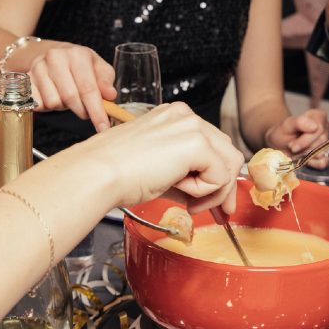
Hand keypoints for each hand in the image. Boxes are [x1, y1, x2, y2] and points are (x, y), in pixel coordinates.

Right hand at [25, 41, 116, 131]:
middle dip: (82, 110)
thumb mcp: (98, 68)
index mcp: (77, 54)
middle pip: (70, 97)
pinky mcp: (26, 79)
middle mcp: (56, 58)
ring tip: (67, 97)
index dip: (97, 111)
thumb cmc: (80, 64)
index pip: (88, 88)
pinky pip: (38, 104)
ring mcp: (38, 68)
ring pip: (53, 102)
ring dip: (64, 106)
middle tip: (87, 111)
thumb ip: (106, 81)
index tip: (103, 127)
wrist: (54, 55)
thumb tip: (110, 96)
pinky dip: (48, 106)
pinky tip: (54, 95)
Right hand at [59, 103, 243, 213]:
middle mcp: (186, 116)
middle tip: (218, 212)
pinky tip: (178, 189)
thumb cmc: (117, 174)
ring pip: (230, 163)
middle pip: (227, 152)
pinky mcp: (196, 143)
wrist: (98, 174)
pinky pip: (220, 175)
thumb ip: (186, 178)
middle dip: (225, 186)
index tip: (215, 201)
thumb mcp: (159, 170)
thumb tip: (207, 198)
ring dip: (214, 190)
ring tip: (188, 202)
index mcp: (174, 117)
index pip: (213, 145)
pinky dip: (205, 191)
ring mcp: (192, 126)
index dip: (218, 176)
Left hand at [265, 108, 328, 168]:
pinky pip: (324, 162)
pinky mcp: (327, 155)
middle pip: (321, 141)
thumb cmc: (284, 132)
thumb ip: (299, 122)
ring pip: (322, 153)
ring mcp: (328, 142)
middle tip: (292, 148)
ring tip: (297, 151)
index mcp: (319, 116)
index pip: (319, 129)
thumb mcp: (287, 125)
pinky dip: (312, 164)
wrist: (280, 144)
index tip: (292, 145)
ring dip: (306, 155)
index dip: (305, 140)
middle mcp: (327, 127)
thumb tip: (315, 126)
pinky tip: (304, 160)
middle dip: (304, 148)